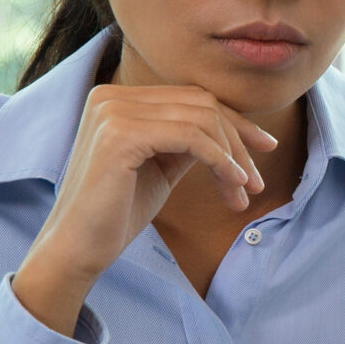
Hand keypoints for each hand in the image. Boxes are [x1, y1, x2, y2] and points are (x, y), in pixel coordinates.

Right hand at [12, 84, 276, 334]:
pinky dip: (220, 160)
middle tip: (255, 184)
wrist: (78, 247)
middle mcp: (111, 97)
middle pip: (201, 105)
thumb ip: (188, 140)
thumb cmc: (117, 211)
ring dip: (233, 159)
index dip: (234, 122)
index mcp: (117, 99)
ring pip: (202, 121)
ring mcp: (113, 112)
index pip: (192, 99)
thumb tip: (233, 130)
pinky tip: (234, 184)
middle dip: (238, 143)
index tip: (266, 147)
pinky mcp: (120, 135)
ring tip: (242, 195)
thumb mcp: (161, 165)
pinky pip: (192, 138)